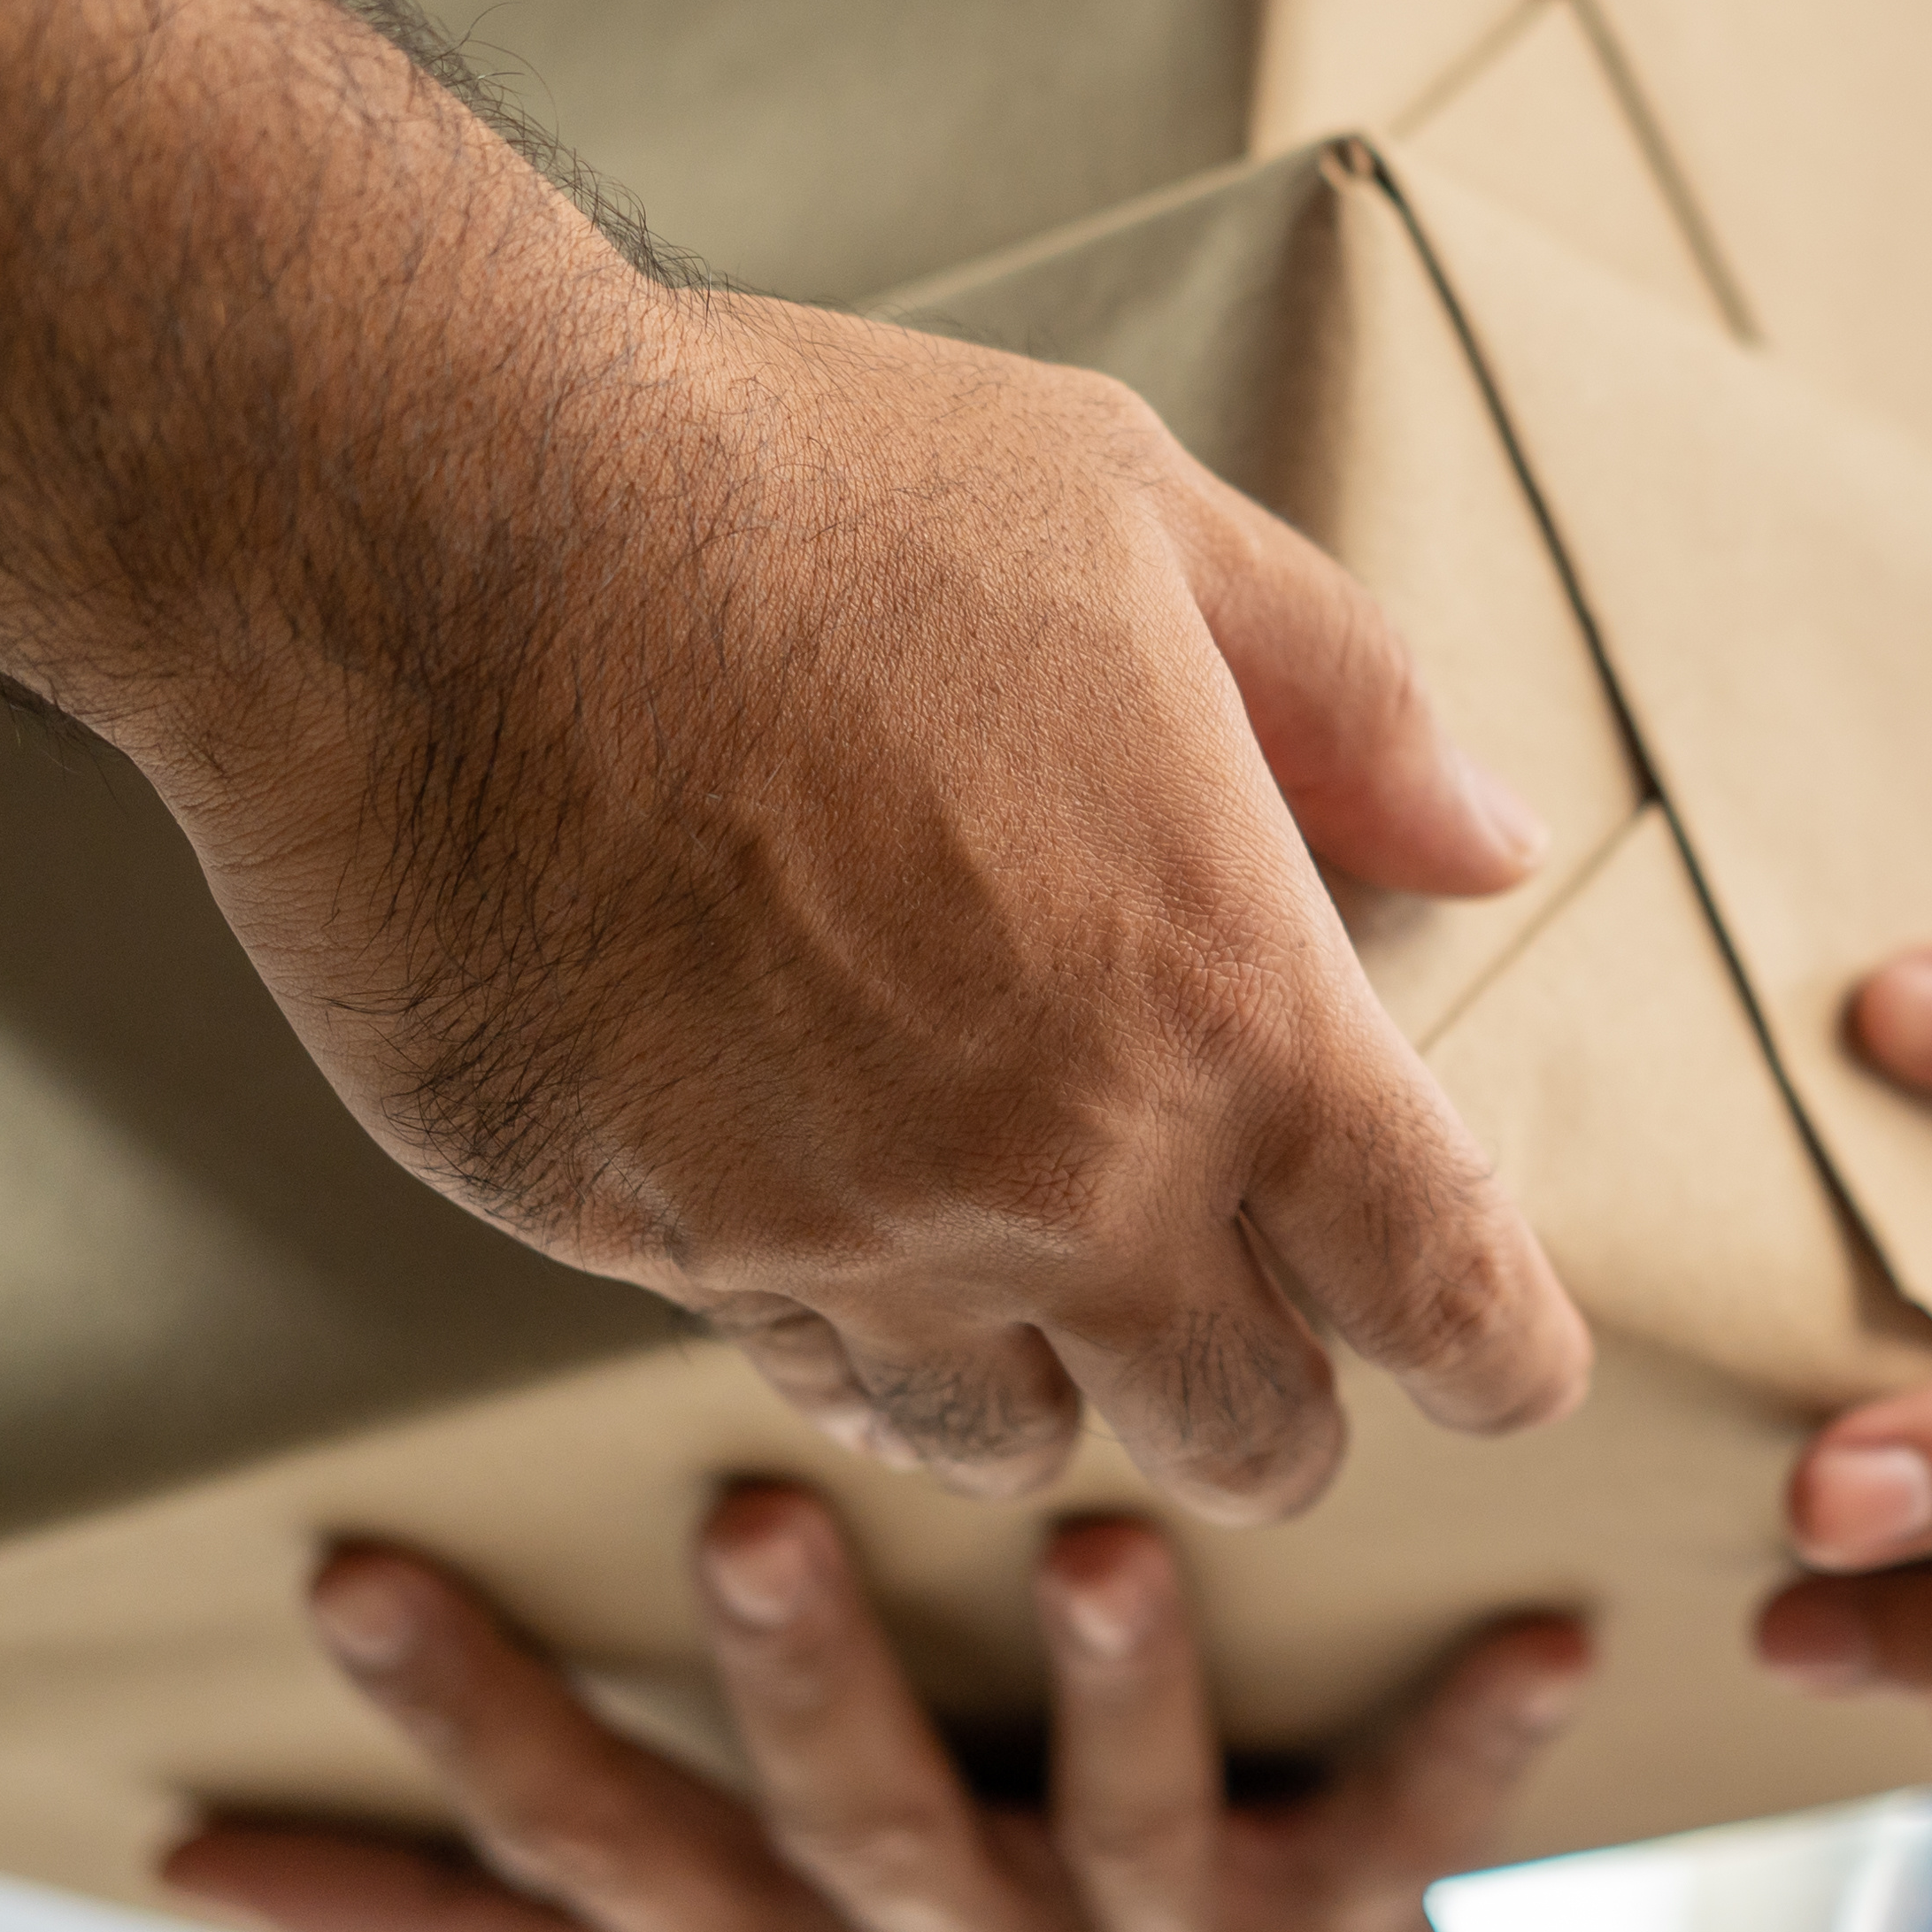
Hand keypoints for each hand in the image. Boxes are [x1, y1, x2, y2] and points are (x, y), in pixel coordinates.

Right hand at [143, 291, 1596, 1520]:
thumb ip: (1350, 704)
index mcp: (1226, 1007)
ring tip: (1049, 1278)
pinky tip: (855, 1243)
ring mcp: (839, 1233)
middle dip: (1286, 1408)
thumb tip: (1491, 835)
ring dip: (1065, 1385)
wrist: (427, 532)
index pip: (1446, 1297)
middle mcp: (1055, 1173)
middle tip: (1266, 1333)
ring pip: (1018, 1441)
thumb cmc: (797, 490)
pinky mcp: (644, 1244)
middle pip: (1248, 1435)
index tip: (1502, 1361)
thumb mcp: (1143, 521)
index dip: (1504, 1357)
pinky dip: (863, 1345)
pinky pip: (806, 1371)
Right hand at [167, 1495, 1586, 1931]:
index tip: (351, 1571)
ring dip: (1118, 1693)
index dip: (469, 1737)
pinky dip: (1481, 1735)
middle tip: (742, 1517)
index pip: (598, 1862)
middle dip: (797, 1685)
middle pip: (853, 1834)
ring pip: (1125, 1826)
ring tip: (1101, 1550)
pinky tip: (1545, 1629)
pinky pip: (1422, 1824)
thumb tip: (201, 1861)